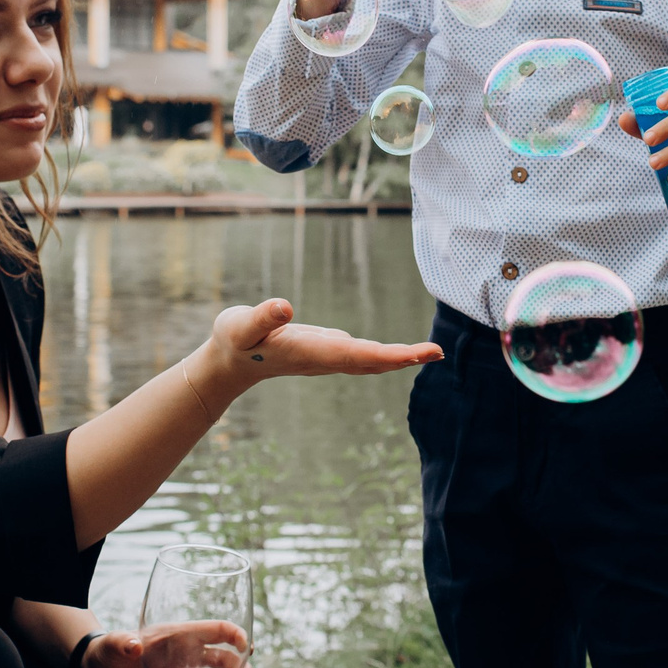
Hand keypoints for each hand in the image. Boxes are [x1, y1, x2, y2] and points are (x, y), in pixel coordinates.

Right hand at [192, 299, 441, 405]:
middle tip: (438, 352)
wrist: (229, 361)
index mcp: (311, 352)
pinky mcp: (326, 350)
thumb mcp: (241, 325)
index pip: (357, 354)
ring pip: (370, 359)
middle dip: (405, 357)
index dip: (388, 355)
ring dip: (401, 357)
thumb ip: (261, 316)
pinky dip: (386, 354)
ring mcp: (327, 356)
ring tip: (431, 352)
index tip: (416, 354)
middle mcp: (325, 358)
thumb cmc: (234, 341)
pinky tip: (403, 353)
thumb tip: (284, 306)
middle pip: (371, 361)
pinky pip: (362, 354)